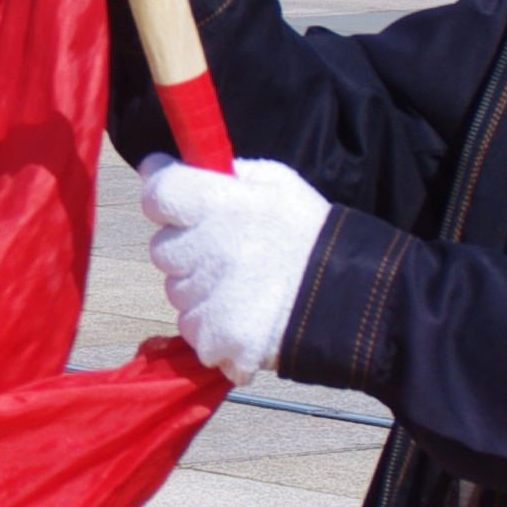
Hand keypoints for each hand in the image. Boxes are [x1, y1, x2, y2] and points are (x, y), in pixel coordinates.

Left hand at [139, 154, 328, 383]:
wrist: (349, 301)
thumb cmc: (310, 235)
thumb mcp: (278, 184)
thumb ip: (225, 174)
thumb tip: (169, 168)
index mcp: (221, 205)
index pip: (157, 194)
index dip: (163, 195)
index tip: (176, 198)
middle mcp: (207, 251)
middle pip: (162, 249)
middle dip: (187, 249)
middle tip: (227, 250)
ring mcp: (210, 298)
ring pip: (177, 292)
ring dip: (201, 289)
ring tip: (245, 286)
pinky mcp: (216, 337)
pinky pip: (192, 328)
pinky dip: (212, 326)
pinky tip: (246, 314)